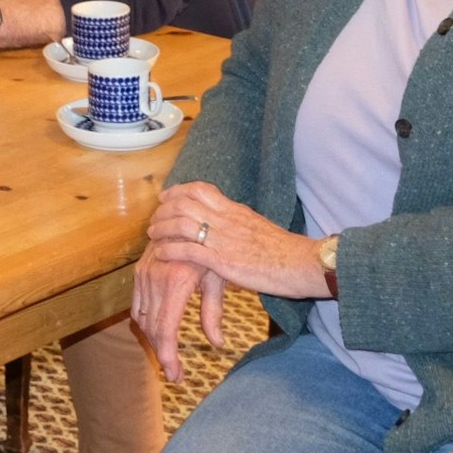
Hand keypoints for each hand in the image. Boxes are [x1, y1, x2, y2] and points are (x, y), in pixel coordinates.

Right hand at [132, 240, 227, 379]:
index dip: (168, 357)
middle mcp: (156, 278)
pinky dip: (147, 324)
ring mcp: (144, 274)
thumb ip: (213, 313)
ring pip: (143, 320)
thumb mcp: (217, 279)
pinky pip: (137, 306)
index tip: (176, 375)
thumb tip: (218, 344)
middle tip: (175, 373)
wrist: (187, 217)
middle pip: (153, 329)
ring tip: (169, 356)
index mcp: (176, 282)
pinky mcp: (138, 271)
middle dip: (162, 354)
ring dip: (154, 341)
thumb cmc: (211, 248)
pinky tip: (159, 334)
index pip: (166, 330)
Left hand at [145, 182, 328, 300]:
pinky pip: (188, 250)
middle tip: (154, 218)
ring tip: (153, 235)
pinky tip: (161, 253)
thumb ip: (237, 220)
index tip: (166, 197)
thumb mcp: (257, 225)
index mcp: (235, 209)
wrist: (300, 264)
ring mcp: (223, 239)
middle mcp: (226, 220)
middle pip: (184, 203)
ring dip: (162, 228)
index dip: (178, 191)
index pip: (200, 189)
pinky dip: (170, 250)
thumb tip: (224, 218)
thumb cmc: (282, 250)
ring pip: (182, 224)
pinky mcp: (222, 261)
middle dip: (164, 210)